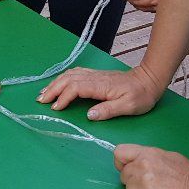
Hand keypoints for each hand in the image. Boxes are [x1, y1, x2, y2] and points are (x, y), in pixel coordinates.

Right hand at [36, 64, 164, 119]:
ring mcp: (94, 75)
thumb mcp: (129, 106)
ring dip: (55, 83)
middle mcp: (95, 78)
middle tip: (40, 100)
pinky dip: (63, 78)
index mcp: (101, 86)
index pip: (76, 88)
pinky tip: (58, 83)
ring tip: (44, 93)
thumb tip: (89, 114)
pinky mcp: (96, 75)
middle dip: (53, 89)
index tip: (56, 108)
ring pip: (70, 75)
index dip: (64, 97)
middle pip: (68, 80)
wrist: (149, 80)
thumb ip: (108, 110)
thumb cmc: (141, 96)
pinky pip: (75, 73)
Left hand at [114, 145, 188, 188]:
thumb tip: (138, 163)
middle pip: (123, 176)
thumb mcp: (169, 157)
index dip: (122, 163)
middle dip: (133, 182)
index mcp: (147, 154)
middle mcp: (142, 167)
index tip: (130, 169)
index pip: (119, 153)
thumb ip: (150, 159)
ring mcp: (144, 185)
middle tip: (149, 187)